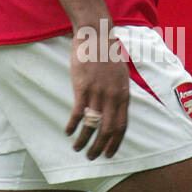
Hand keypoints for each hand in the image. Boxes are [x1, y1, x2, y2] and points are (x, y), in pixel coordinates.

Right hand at [65, 25, 129, 158]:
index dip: (115, 143)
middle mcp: (113, 96)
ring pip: (92, 125)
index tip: (109, 154)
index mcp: (124, 94)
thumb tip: (117, 108)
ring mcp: (98, 92)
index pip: (122, 126)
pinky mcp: (82, 87)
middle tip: (91, 157)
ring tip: (77, 149)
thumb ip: (119, 93)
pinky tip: (67, 131)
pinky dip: (73, 125)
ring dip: (84, 140)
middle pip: (108, 130)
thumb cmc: (108, 53)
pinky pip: (78, 112)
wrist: (96, 34)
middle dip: (100, 147)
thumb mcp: (121, 75)